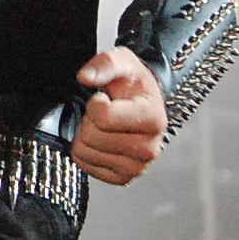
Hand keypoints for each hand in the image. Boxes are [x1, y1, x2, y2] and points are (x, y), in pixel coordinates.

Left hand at [71, 46, 166, 184]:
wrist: (142, 103)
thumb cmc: (133, 84)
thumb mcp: (122, 62)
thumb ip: (104, 64)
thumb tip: (85, 77)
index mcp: (153, 118)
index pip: (104, 117)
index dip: (94, 104)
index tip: (103, 98)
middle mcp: (150, 148)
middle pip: (92, 137)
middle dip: (89, 121)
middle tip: (103, 114)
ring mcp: (138, 167)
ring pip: (87, 153)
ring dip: (86, 136)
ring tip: (102, 127)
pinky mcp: (124, 178)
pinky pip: (87, 168)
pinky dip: (86, 153)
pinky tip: (100, 141)